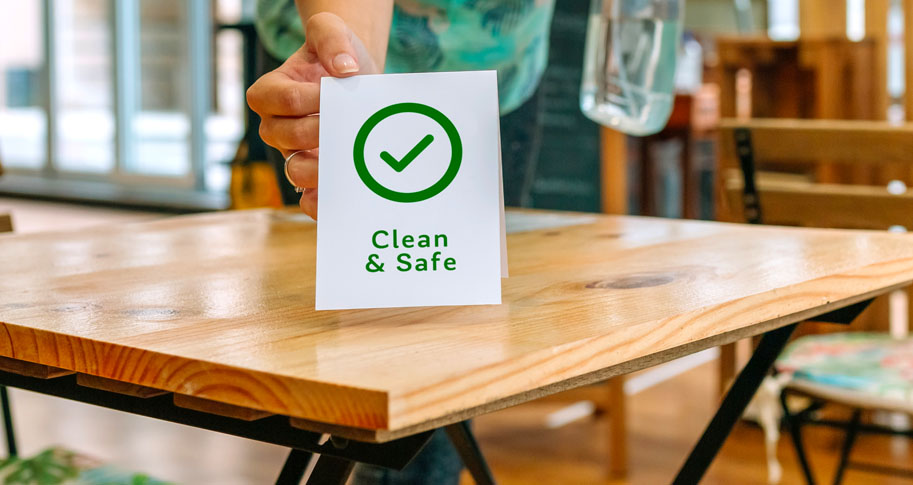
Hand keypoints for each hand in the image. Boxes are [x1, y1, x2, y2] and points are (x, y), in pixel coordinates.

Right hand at [246, 12, 378, 218]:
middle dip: (320, 131)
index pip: (282, 100)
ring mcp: (294, 154)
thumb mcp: (332, 31)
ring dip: (321, 168)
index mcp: (269, 93)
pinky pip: (308, 197)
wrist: (358, 81)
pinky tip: (342, 196)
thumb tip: (344, 69)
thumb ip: (332, 38)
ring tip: (348, 158)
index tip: (336, 90)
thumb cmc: (339, 56)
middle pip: (286, 137)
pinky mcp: (315, 176)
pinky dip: (321, 202)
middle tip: (346, 124)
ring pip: (294, 170)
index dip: (310, 98)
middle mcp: (276, 127)